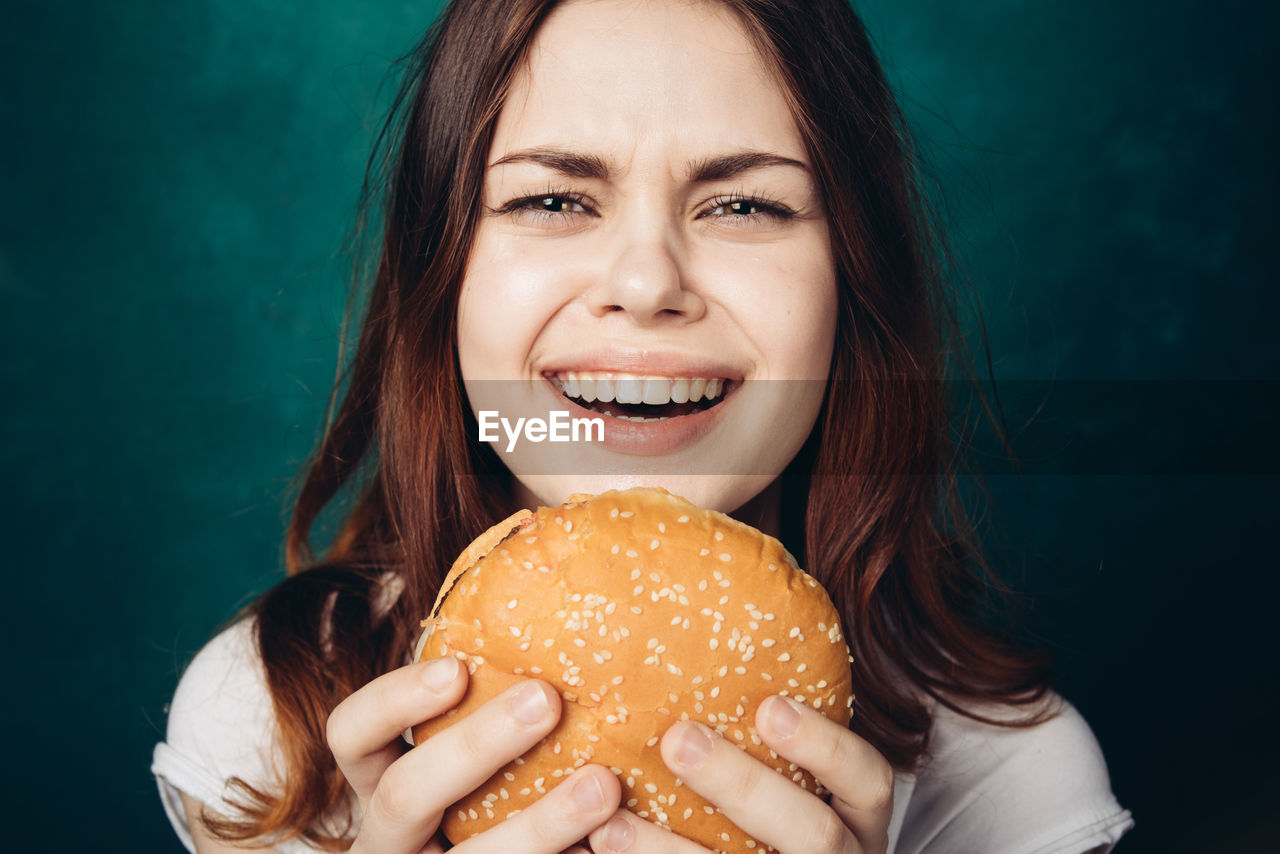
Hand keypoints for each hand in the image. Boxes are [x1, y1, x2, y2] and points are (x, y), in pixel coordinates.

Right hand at [326, 656, 620, 853]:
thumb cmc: (499, 780)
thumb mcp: (470, 734)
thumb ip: (490, 683)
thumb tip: (541, 558)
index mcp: (379, 776)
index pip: (351, 732)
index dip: (393, 700)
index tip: (457, 668)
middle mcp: (387, 836)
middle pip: (403, 795)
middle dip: (474, 747)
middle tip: (546, 700)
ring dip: (537, 825)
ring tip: (603, 786)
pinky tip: (608, 846)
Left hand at [587, 694, 893, 853]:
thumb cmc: (767, 808)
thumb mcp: (792, 771)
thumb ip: (768, 719)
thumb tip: (710, 605)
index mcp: (856, 817)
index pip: (867, 780)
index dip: (825, 745)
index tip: (770, 706)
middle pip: (810, 832)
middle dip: (742, 785)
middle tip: (678, 739)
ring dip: (670, 851)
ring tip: (608, 824)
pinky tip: (595, 851)